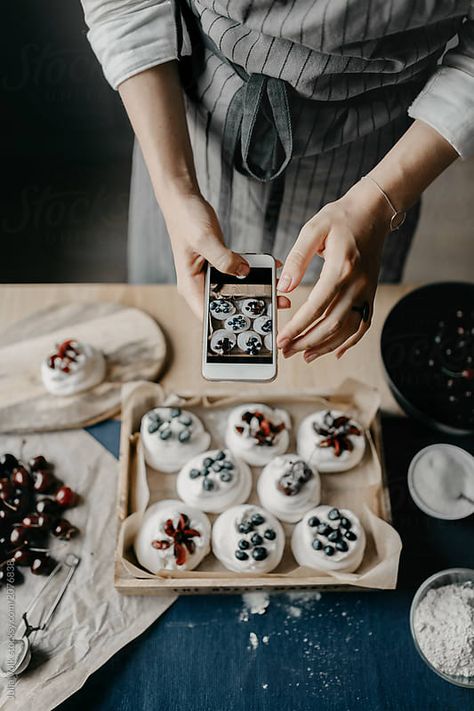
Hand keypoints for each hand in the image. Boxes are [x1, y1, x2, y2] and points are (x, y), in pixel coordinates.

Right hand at [163, 189, 290, 318]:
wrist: (182, 198)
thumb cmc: (185, 218)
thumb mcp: (205, 240)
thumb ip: (224, 260)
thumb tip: (244, 273)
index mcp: (191, 286)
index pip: (210, 316)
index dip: (230, 325)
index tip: (254, 327)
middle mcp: (200, 285)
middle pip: (227, 305)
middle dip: (251, 307)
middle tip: (277, 307)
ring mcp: (210, 276)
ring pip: (236, 290)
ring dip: (257, 290)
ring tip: (279, 291)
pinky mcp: (219, 264)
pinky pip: (239, 273)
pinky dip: (255, 272)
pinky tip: (272, 269)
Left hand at [276, 179, 391, 360]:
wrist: (373, 212)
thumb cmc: (341, 217)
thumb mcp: (313, 230)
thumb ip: (297, 259)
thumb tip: (285, 286)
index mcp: (341, 268)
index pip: (316, 306)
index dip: (297, 326)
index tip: (282, 338)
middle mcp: (357, 284)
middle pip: (331, 323)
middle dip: (306, 341)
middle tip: (287, 351)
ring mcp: (367, 291)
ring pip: (347, 329)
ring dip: (325, 346)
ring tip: (305, 355)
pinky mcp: (370, 293)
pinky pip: (363, 324)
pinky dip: (350, 341)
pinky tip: (336, 352)